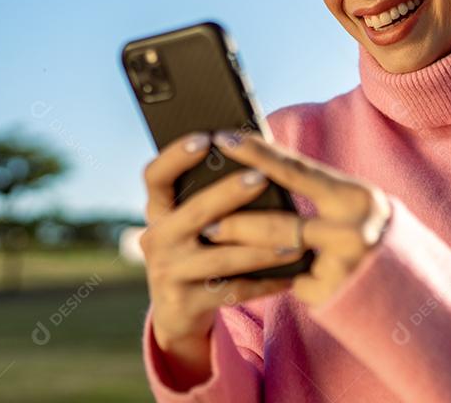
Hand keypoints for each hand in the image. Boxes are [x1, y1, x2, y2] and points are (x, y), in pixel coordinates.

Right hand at [140, 131, 304, 348]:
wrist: (178, 312)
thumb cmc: (198, 249)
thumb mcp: (193, 223)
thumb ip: (210, 195)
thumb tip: (257, 158)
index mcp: (158, 210)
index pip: (155, 176)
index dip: (176, 155)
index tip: (207, 138)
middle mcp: (156, 238)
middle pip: (194, 211)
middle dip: (229, 193)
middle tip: (261, 177)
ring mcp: (167, 272)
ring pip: (221, 256)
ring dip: (261, 247)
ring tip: (295, 238)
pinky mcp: (184, 303)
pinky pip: (233, 290)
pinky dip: (265, 283)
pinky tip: (292, 275)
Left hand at [205, 128, 392, 308]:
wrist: (409, 283)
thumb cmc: (363, 230)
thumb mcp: (348, 204)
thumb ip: (313, 190)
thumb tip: (257, 168)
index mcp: (356, 197)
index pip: (297, 170)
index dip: (258, 153)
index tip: (224, 138)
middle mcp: (355, 231)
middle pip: (281, 224)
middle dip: (237, 220)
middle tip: (203, 217)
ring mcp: (346, 267)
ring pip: (278, 254)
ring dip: (240, 249)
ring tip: (212, 239)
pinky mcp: (334, 295)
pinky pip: (291, 281)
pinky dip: (275, 276)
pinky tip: (256, 275)